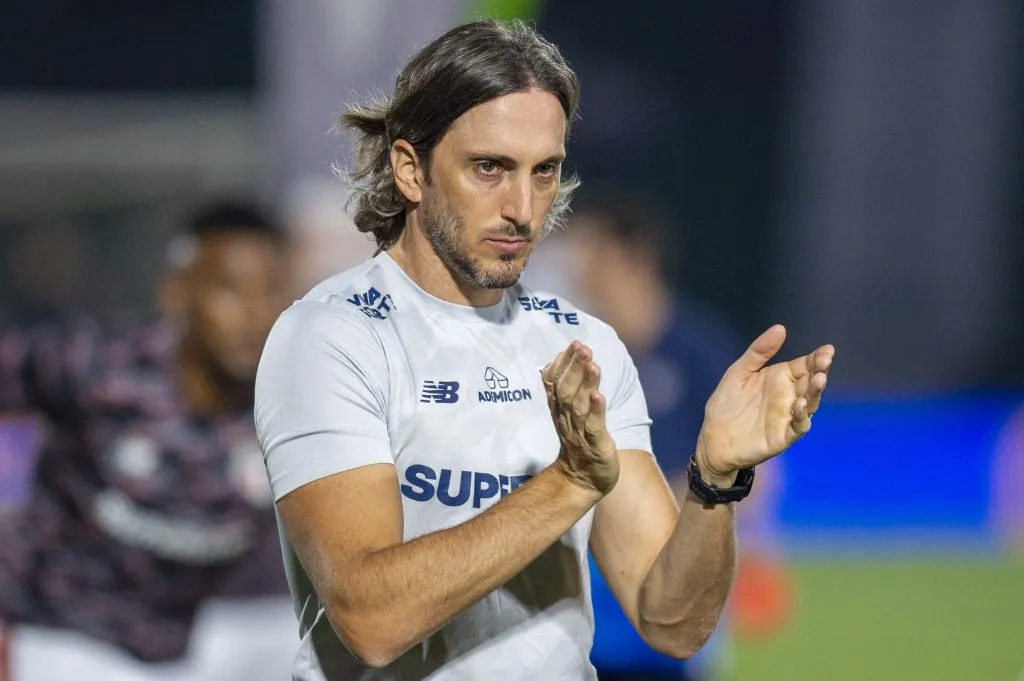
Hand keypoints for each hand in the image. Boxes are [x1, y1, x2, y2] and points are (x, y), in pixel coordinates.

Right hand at [542, 341, 619, 495]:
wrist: (581, 479)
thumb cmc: (578, 440)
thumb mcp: (568, 412)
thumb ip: (565, 386)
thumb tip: (559, 358)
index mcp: (559, 409)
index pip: (556, 383)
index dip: (564, 363)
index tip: (573, 344)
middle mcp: (566, 418)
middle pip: (566, 390)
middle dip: (574, 367)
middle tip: (583, 347)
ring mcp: (580, 432)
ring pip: (579, 405)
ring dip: (585, 384)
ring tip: (592, 364)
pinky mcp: (595, 445)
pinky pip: (593, 426)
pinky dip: (595, 410)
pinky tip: (599, 395)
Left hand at [696, 325, 834, 483]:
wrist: (713, 438)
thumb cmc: (727, 405)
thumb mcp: (739, 372)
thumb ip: (759, 352)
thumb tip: (780, 328)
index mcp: (781, 378)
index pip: (804, 365)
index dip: (817, 358)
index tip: (827, 350)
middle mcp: (789, 396)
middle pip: (810, 382)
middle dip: (820, 371)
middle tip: (825, 361)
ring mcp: (788, 416)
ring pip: (809, 403)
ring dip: (815, 392)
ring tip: (819, 379)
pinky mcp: (783, 436)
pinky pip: (798, 427)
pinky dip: (801, 417)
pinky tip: (799, 406)